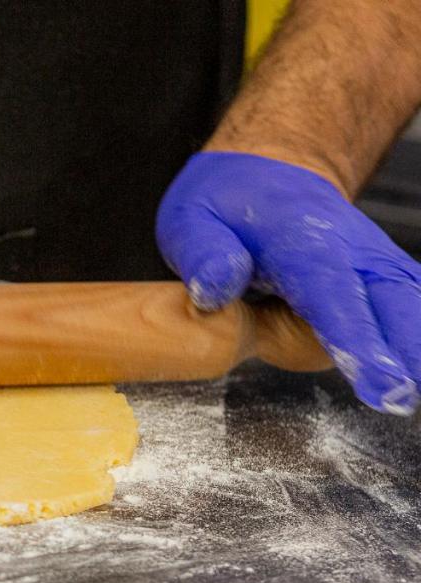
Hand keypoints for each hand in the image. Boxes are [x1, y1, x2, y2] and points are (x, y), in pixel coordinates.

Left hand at [157, 151, 420, 415]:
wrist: (266, 176)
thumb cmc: (227, 206)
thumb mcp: (192, 219)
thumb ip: (203, 253)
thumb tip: (214, 290)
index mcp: (301, 240)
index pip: (333, 293)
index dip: (356, 338)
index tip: (378, 381)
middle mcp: (352, 250)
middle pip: (392, 302)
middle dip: (404, 350)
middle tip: (402, 399)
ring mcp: (375, 264)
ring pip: (411, 305)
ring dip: (415, 348)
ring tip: (408, 396)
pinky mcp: (385, 279)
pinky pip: (409, 310)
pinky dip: (413, 338)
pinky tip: (411, 372)